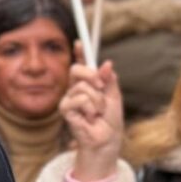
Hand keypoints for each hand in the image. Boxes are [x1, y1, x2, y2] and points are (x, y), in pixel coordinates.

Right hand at [59, 43, 123, 181]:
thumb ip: (109, 80)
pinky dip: (89, 107)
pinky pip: (78, 99)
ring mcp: (69, 98)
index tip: (80, 42)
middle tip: (101, 87)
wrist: (107, 139)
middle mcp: (76, 89)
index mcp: (88, 84)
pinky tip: (89, 117)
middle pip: (76, 69)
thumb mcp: (114, 96)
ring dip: (96, 100)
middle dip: (91, 74)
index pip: (82, 65)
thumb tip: (107, 63)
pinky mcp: (65, 109)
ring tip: (97, 112)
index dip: (80, 53)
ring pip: (82, 87)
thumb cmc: (110, 120)